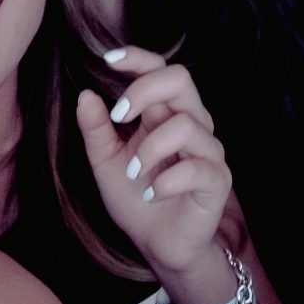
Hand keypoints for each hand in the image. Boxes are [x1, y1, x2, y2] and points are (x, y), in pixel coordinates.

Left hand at [76, 48, 233, 290]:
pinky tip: (150, 194)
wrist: (158, 245)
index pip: (159, 69)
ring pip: (186, 125)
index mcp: (164, 113)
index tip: (108, 59)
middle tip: (119, 116)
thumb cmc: (135, 198)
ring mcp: (207, 151)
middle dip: (145, 90)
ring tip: (133, 173)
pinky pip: (196, 168)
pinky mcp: (217, 180)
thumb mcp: (105, 163)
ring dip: (151, 149)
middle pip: (180, 79)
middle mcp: (190, 123)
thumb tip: (85, 95)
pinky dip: (165, 181)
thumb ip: (96, 130)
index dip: (138, 57)